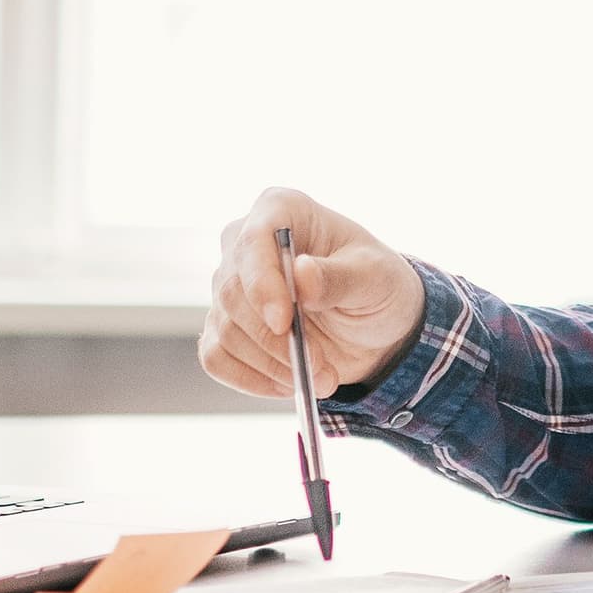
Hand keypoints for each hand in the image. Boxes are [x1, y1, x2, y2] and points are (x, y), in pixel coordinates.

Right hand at [198, 189, 426, 401]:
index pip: (252, 240)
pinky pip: (216, 358)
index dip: (262, 283)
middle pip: (232, 293)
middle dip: (276, 341)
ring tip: (321, 377)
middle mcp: (244, 242)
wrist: (373, 325)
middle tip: (321, 368)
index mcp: (282, 209)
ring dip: (274, 366)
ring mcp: (229, 285)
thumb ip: (339, 276)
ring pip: (227, 331)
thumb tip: (301, 274)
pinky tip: (288, 383)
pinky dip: (252, 379)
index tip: (282, 322)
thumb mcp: (375, 278)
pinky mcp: (224, 325)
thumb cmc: (377, 286)